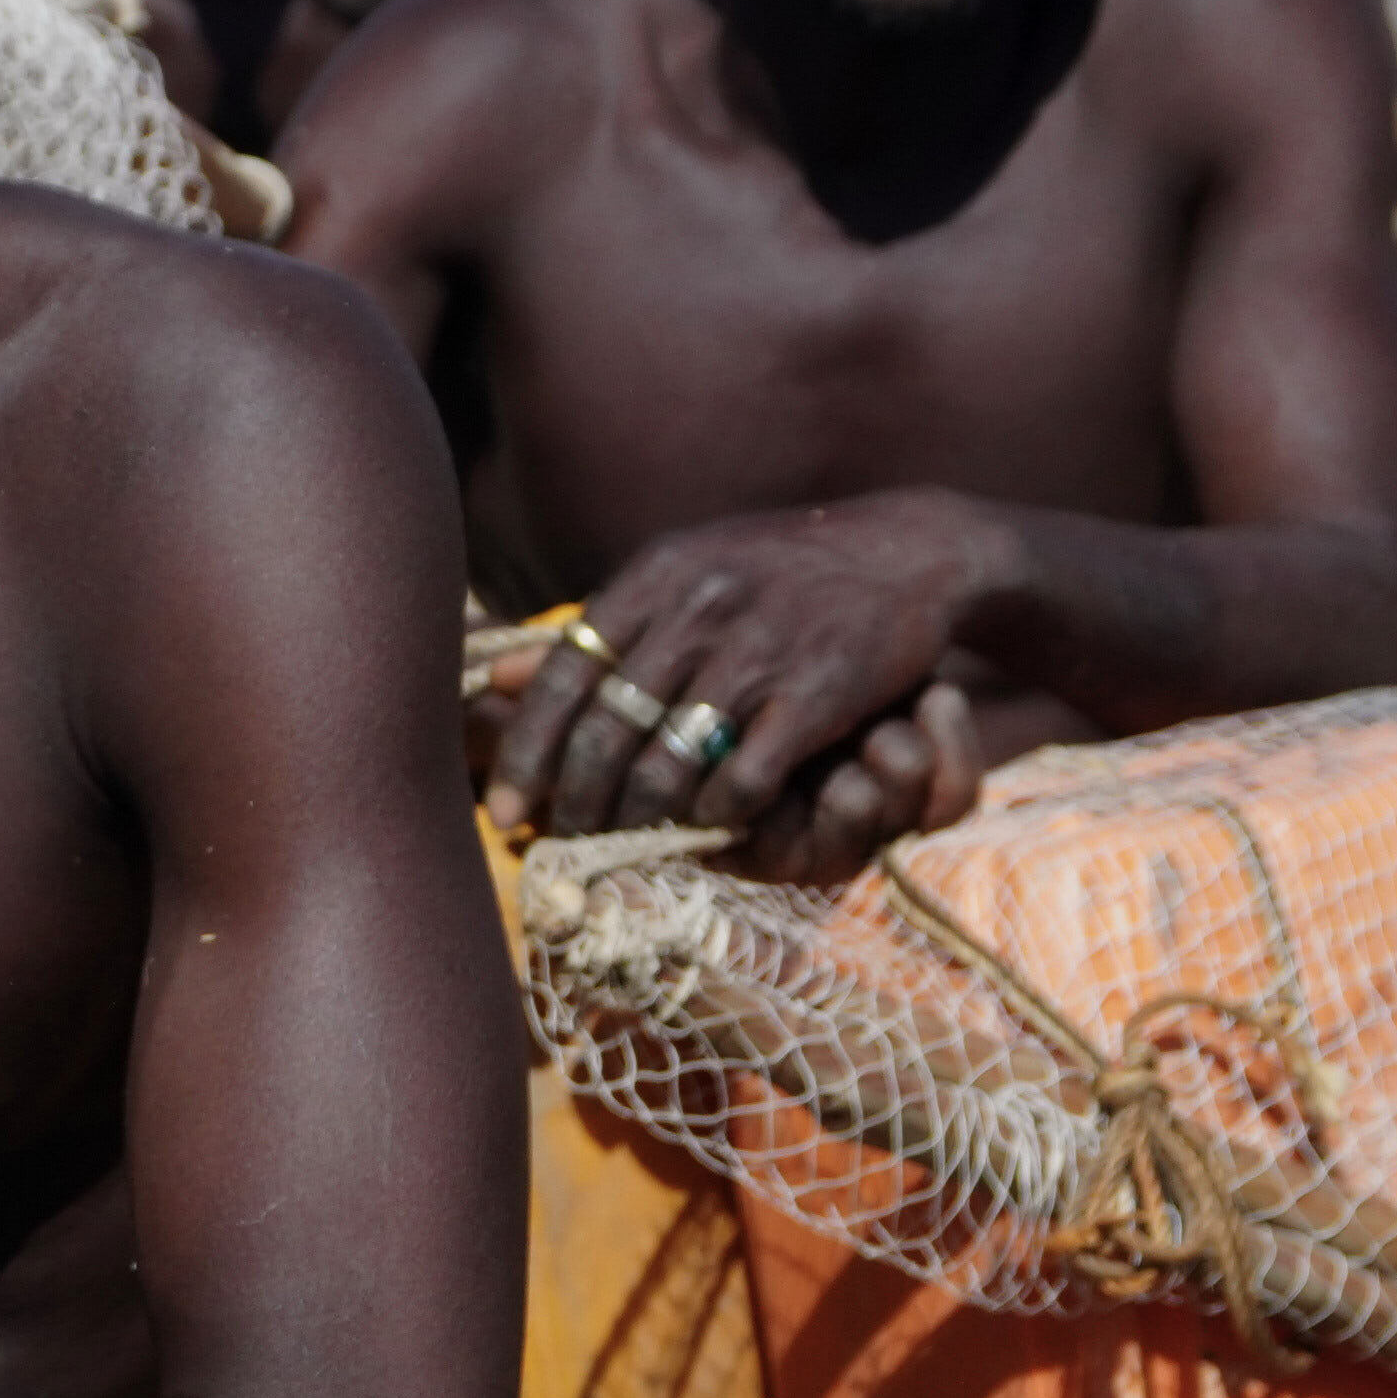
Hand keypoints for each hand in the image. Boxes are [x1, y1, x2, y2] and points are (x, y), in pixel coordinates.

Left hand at [486, 500, 996, 859]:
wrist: (906, 552)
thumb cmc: (776, 572)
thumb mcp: (685, 573)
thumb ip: (599, 629)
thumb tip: (490, 676)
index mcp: (657, 576)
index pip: (564, 675)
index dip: (526, 752)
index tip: (503, 810)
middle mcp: (699, 610)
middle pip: (606, 731)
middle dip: (575, 803)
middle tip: (562, 843)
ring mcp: (759, 653)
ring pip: (667, 767)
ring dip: (639, 821)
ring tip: (626, 845)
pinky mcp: (814, 696)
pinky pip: (740, 782)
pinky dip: (715, 818)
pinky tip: (707, 828)